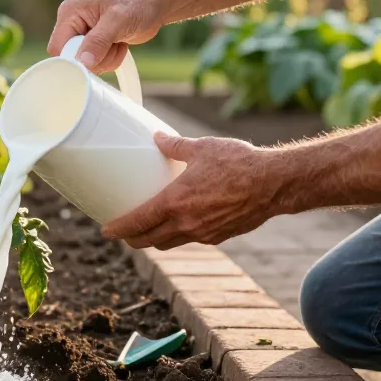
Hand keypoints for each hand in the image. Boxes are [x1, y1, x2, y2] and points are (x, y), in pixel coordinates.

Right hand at [47, 0, 163, 73]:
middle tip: (113, 45)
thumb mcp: (117, 21)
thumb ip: (98, 41)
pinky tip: (120, 44)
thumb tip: (83, 62)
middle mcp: (73, 24)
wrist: (155, 2)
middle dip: (95, 59)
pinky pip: (96, 64)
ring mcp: (84, 35)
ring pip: (86, 64)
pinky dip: (111, 59)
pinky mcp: (95, 44)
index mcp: (70, 13)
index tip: (95, 59)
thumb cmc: (138, 3)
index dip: (73, 58)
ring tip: (118, 41)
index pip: (58, 47)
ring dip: (106, 59)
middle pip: (72, 58)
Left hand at [102, 133, 286, 249]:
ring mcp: (202, 234)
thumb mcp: (202, 147)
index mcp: (175, 202)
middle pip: (148, 240)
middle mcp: (186, 223)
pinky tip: (180, 223)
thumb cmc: (238, 162)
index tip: (106, 230)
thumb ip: (175, 145)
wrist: (274, 183)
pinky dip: (179, 235)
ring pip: (169, 243)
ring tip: (147, 230)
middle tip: (123, 233)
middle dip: (132, 239)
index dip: (118, 228)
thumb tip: (157, 137)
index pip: (138, 222)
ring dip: (154, 239)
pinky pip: (190, 240)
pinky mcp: (218, 237)